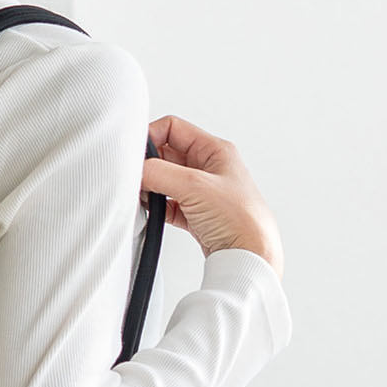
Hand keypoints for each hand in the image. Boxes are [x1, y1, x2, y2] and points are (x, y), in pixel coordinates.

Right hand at [140, 114, 284, 279]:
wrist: (251, 257)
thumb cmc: (241, 219)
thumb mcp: (195, 186)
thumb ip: (159, 173)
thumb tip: (137, 170)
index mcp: (215, 150)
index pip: (173, 128)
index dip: (151, 136)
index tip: (136, 154)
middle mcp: (209, 168)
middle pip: (166, 154)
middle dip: (148, 165)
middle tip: (137, 178)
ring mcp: (201, 192)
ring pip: (165, 180)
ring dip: (151, 187)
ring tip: (144, 196)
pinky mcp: (196, 214)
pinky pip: (167, 204)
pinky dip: (156, 207)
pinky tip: (152, 213)